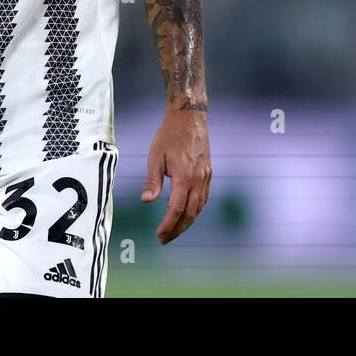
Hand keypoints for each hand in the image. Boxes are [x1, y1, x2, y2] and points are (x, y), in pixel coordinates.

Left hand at [140, 108, 211, 243]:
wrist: (189, 117)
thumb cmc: (169, 135)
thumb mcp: (155, 157)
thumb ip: (153, 182)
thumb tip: (146, 202)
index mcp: (184, 176)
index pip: (177, 209)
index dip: (168, 224)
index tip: (159, 234)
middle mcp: (198, 179)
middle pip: (190, 213)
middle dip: (178, 229)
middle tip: (165, 239)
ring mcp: (206, 176)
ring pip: (200, 207)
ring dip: (187, 222)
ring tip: (174, 230)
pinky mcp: (208, 172)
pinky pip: (204, 197)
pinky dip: (195, 209)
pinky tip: (186, 212)